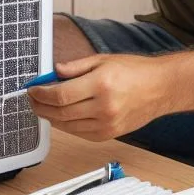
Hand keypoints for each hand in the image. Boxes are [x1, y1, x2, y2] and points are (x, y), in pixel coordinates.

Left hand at [27, 54, 170, 141]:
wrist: (161, 88)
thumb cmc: (135, 71)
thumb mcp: (103, 60)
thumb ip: (76, 67)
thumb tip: (53, 72)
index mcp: (100, 84)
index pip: (60, 95)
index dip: (41, 94)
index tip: (33, 90)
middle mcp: (104, 106)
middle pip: (61, 112)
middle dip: (41, 106)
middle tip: (32, 99)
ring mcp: (107, 124)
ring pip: (68, 126)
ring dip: (51, 118)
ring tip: (42, 108)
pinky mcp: (110, 134)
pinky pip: (80, 134)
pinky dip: (66, 126)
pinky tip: (60, 117)